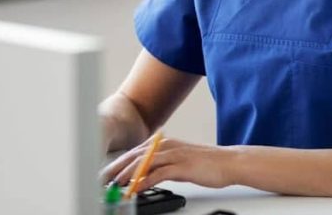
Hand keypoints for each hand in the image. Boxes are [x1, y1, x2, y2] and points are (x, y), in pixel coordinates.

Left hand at [100, 134, 237, 190]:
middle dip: (116, 169)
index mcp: (163, 143)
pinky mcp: (181, 166)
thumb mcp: (178, 161)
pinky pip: (158, 173)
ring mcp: (173, 155)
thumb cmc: (205, 164)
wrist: (229, 162)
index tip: (105, 174)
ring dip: (127, 175)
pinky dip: (145, 181)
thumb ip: (160, 166)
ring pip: (143, 163)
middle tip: (102, 180)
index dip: (118, 164)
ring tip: (115, 185)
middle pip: (134, 156)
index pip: (134, 153)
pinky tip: (137, 188)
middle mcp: (166, 146)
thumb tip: (143, 177)